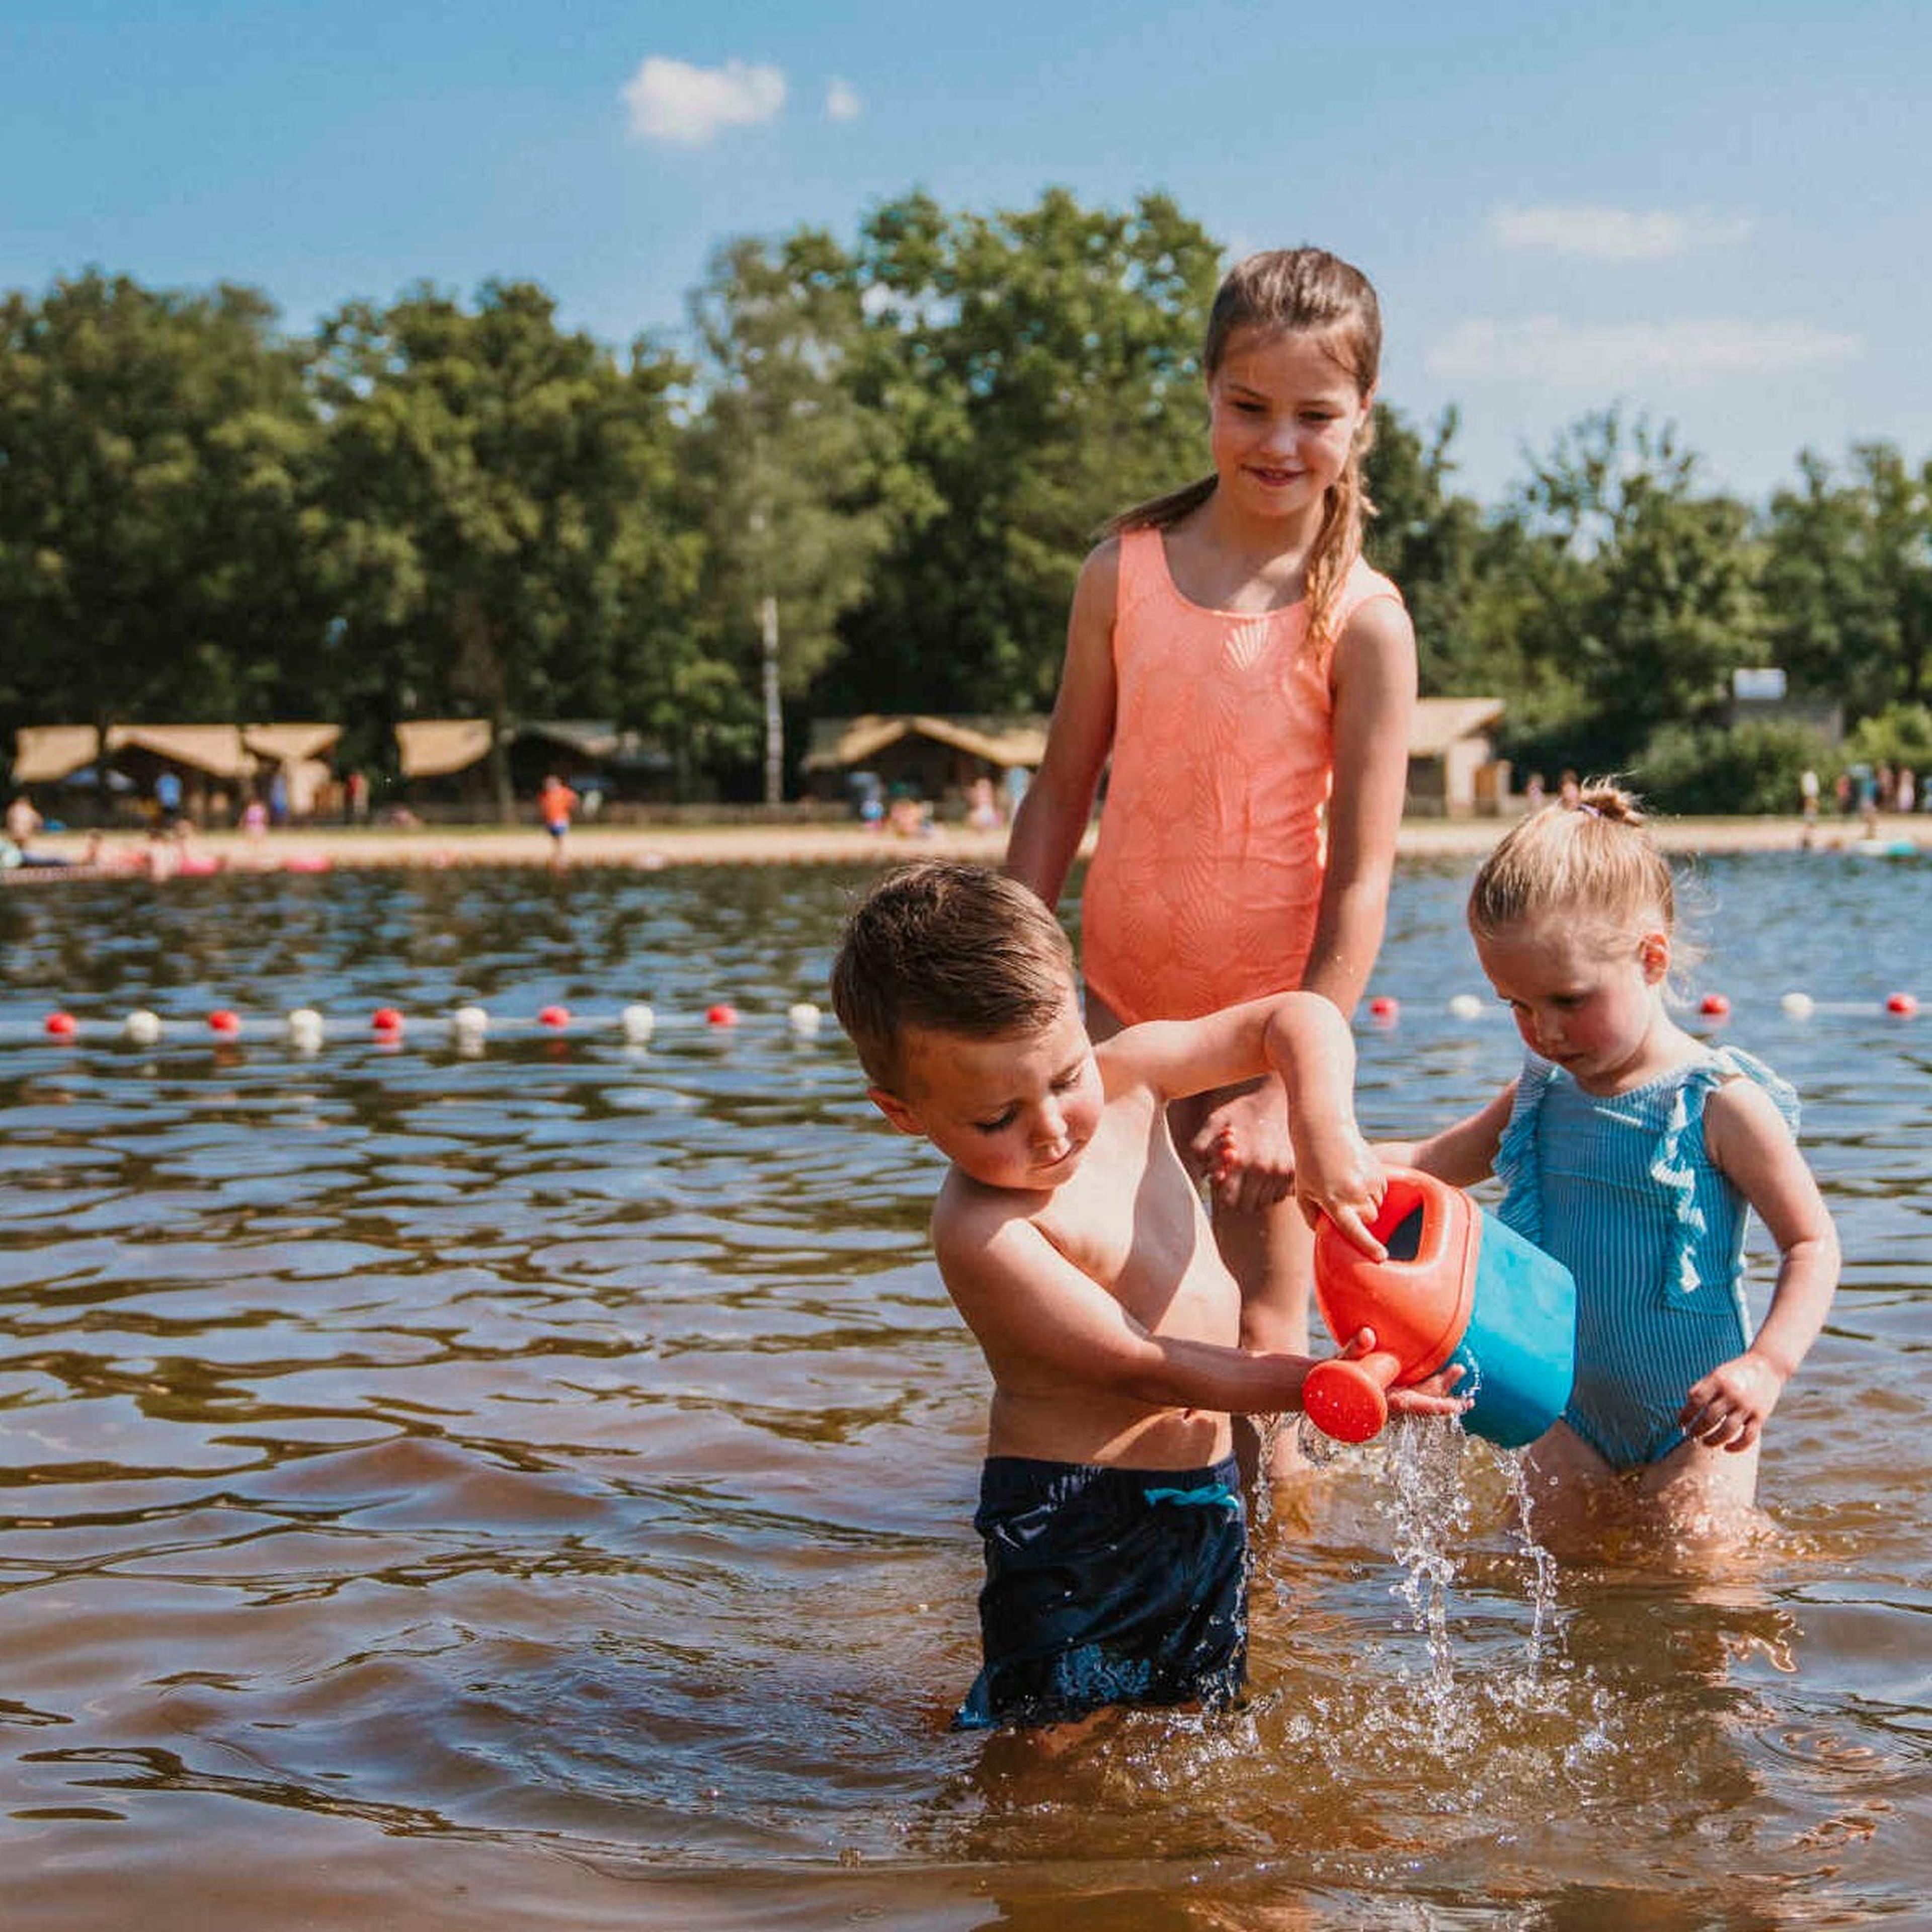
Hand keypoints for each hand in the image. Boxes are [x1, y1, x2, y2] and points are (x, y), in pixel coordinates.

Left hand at [1194, 1080, 1294, 1213]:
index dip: (1223, 1193)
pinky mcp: (1296, 1170)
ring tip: (1253, 1174)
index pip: (1228, 1200)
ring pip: (1265, 1202)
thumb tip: (1204, 1174)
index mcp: (1241, 1160)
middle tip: (1238, 1180)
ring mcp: (1282, 1172)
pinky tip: (1268, 1171)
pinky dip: (1274, 1188)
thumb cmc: (1243, 1110)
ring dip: (1257, 1194)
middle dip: (1239, 1196)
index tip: (1225, 1180)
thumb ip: (1201, 1147)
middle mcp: (1264, 1170)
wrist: (1279, 1097)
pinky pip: (1282, 1194)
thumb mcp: (1215, 1120)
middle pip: (1247, 1206)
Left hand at [1291, 1125, 1387, 1259]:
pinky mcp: (1379, 1172)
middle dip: (1360, 1216)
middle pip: (1369, 1219)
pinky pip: (1381, 1191)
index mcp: (1333, 1201)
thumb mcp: (1303, 1192)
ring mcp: (1369, 1182)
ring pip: (1376, 1205)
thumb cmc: (1309, 1164)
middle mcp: (1354, 1193)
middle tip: (1343, 1200)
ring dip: (1365, 1201)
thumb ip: (1312, 1217)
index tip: (1381, 1257)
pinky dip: (1372, 1189)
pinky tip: (1355, 1174)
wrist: (1324, 1129)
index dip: (1368, 1246)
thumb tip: (1326, 1234)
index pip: (1354, 1230)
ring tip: (1346, 1181)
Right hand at [1333, 1328, 1469, 1417]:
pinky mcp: (1385, 1391)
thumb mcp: (1339, 1362)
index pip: (1414, 1406)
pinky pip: (1411, 1389)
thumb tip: (1368, 1334)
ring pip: (1419, 1395)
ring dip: (1439, 1386)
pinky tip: (1438, 1374)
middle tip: (1459, 1370)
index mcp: (1381, 1403)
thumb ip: (1353, 1348)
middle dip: (1443, 1390)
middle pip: (1422, 1400)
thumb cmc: (1325, 1377)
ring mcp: (1387, 1398)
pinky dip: (1427, 1383)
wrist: (1312, 1386)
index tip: (1455, 1408)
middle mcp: (1388, 1404)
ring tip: (1457, 1370)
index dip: (1435, 1406)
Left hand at [1679, 1351, 1785, 1451]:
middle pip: (1710, 1417)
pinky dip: (1737, 1446)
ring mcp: (1747, 1405)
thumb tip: (1686, 1411)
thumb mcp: (1716, 1374)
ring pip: (1727, 1430)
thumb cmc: (1735, 1372)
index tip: (1680, 1424)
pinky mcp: (1760, 1416)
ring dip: (1714, 1440)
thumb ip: (1701, 1389)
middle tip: (1691, 1435)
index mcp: (1718, 1381)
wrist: (1767, 1365)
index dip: (1685, 1415)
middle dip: (1697, 1429)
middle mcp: (1732, 1393)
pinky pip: (1748, 1437)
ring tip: (1705, 1443)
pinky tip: (1727, 1448)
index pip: (1696, 1401)